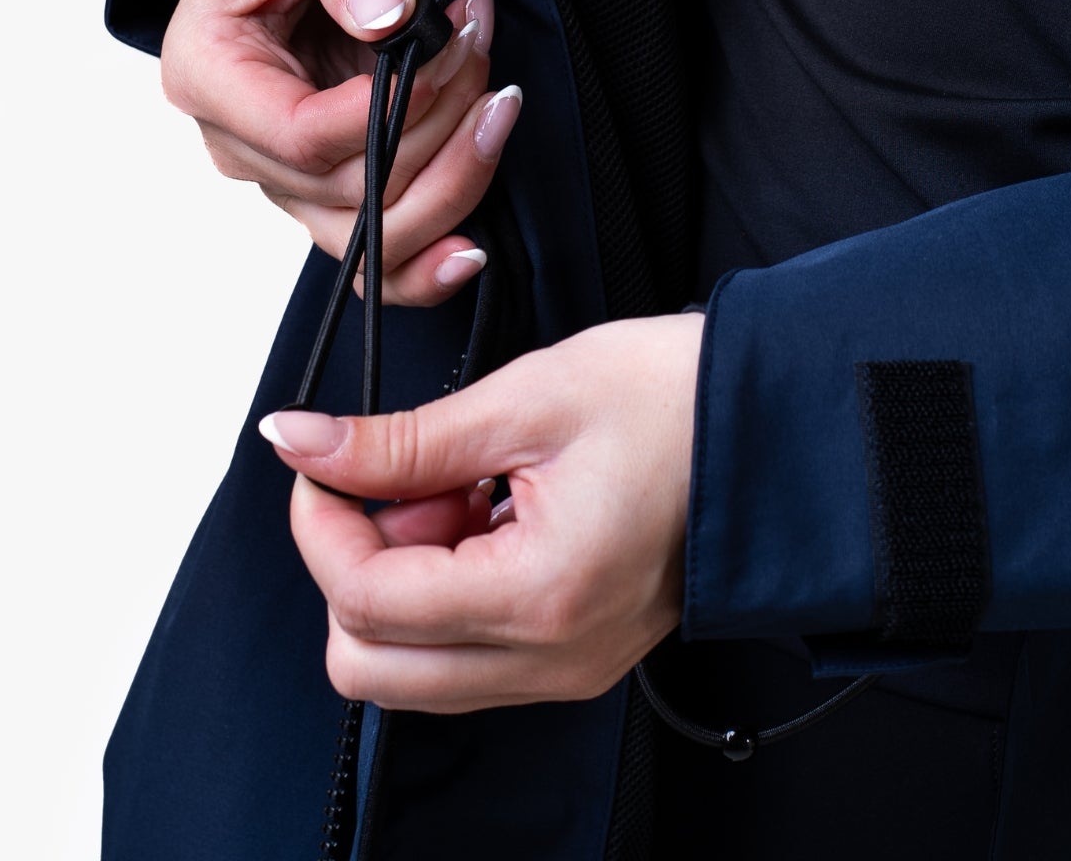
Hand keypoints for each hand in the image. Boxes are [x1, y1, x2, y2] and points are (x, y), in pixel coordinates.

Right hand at [161, 0, 522, 304]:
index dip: (388, 111)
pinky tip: (473, 246)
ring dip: (454, 175)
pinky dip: (427, 260)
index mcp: (207, 70)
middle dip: (439, 122)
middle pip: (348, 189)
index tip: (446, 48)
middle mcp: (237, 137)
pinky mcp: (330, 184)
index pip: (301, 135)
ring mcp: (284, 172)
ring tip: (498, 99)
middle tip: (482, 39)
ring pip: (371, 235)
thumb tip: (386, 14)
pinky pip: (376, 254)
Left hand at [259, 313, 704, 710]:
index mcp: (540, 597)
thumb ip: (399, 440)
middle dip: (355, 564)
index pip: (366, 603)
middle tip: (401, 479)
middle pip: (370, 664)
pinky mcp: (572, 656)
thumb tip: (300, 443)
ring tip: (462, 487)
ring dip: (403, 576)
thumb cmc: (672, 400)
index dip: (321, 523)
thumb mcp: (523, 400)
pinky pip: (465, 653)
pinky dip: (447, 586)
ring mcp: (565, 669)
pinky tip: (489, 511)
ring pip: (410, 668)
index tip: (327, 459)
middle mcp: (551, 661)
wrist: (769, 421)